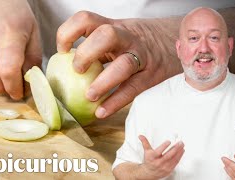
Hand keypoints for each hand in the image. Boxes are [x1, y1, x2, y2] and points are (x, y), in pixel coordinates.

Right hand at [0, 0, 41, 99]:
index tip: (21, 93)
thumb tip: (31, 81)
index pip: (9, 70)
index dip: (15, 87)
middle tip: (15, 85)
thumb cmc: (15, 13)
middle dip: (5, 89)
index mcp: (10, 37)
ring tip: (4, 73)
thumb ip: (32, 58)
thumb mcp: (33, 32)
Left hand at [56, 11, 182, 117]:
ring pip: (124, 64)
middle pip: (106, 36)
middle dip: (86, 53)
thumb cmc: (137, 42)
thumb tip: (64, 65)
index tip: (62, 49)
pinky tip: (102, 112)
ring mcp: (141, 56)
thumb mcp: (118, 34)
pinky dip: (116, 102)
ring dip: (103, 82)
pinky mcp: (151, 76)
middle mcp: (127, 38)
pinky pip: (133, 89)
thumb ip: (97, 44)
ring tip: (90, 96)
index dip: (69, 32)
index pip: (87, 19)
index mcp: (113, 27)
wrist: (172, 42)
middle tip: (77, 70)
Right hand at [136, 135, 184, 178]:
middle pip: (168, 155)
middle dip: (175, 148)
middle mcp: (158, 163)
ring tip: (182, 146)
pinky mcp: (169, 169)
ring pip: (173, 159)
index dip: (164, 146)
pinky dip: (179, 156)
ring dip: (179, 152)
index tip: (168, 141)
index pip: (158, 152)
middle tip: (179, 143)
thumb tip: (141, 136)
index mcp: (153, 157)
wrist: (149, 172)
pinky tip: (182, 151)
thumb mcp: (146, 151)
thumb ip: (145, 143)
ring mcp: (164, 167)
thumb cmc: (149, 161)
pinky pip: (175, 163)